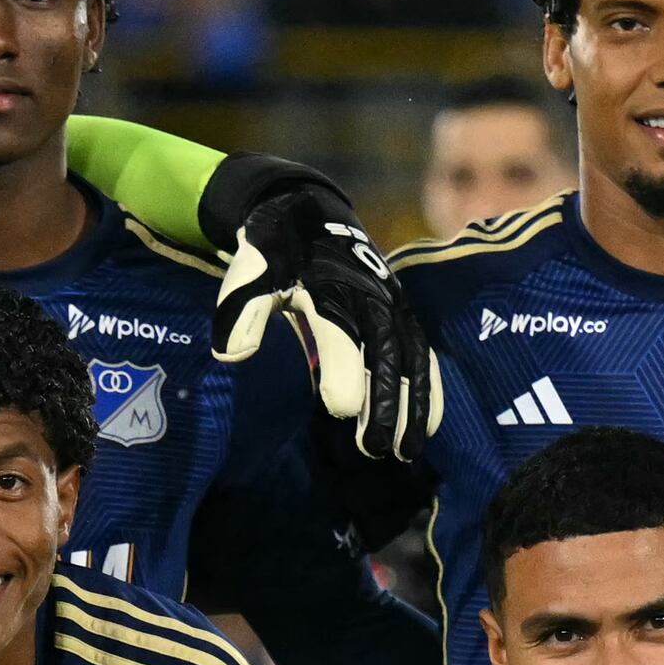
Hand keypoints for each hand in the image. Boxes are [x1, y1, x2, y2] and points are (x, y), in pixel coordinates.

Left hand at [203, 155, 440, 473]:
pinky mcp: (406, 316)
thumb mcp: (250, 269)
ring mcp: (393, 307)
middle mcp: (370, 298)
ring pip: (411, 360)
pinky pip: (424, 356)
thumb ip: (241, 309)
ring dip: (414, 405)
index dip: (342, 370)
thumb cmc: (275, 251)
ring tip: (407, 451)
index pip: (340, 333)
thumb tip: (233, 355)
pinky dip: (430, 391)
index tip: (340, 409)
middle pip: (382, 354)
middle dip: (384, 402)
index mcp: (329, 287)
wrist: (312, 213)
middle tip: (376, 447)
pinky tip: (426, 429)